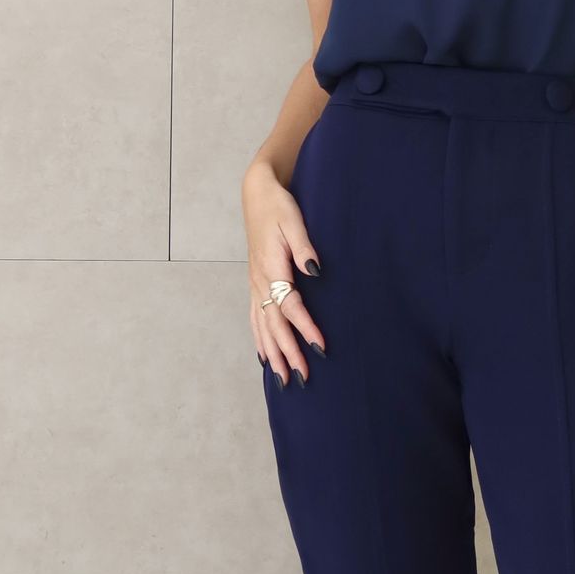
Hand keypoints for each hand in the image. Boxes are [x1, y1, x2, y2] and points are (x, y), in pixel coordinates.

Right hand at [242, 164, 326, 386]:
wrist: (257, 195)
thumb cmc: (278, 207)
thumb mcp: (294, 221)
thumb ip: (304, 247)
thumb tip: (315, 271)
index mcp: (271, 267)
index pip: (290, 305)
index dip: (305, 328)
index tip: (321, 347)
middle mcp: (259, 281)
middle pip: (274, 324)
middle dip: (288, 352)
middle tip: (302, 377)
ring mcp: (254, 284)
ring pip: (261, 326)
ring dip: (273, 353)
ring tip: (282, 378)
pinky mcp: (254, 283)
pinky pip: (254, 319)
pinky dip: (259, 340)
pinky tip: (264, 356)